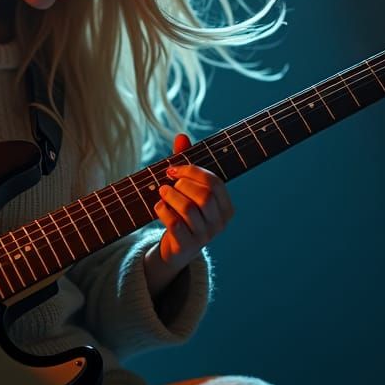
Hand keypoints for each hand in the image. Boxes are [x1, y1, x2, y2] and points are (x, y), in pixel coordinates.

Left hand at [152, 133, 234, 271]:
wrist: (175, 249)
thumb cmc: (183, 213)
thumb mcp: (187, 189)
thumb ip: (185, 164)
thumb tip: (181, 136)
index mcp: (226, 207)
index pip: (214, 182)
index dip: (192, 171)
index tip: (173, 168)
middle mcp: (219, 223)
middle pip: (204, 195)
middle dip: (182, 184)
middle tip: (168, 183)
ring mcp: (204, 237)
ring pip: (188, 209)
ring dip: (170, 196)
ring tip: (162, 192)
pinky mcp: (186, 246)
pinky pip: (174, 224)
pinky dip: (162, 211)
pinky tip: (158, 207)